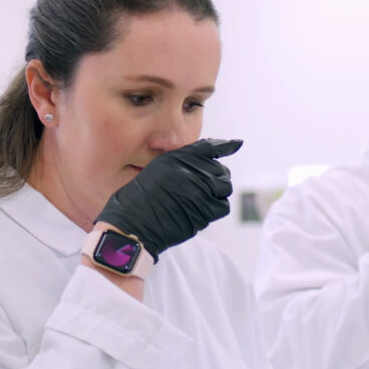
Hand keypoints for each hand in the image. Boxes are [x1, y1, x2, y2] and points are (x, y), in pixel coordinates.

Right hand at [94, 138, 241, 257]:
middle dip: (215, 178)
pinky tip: (202, 210)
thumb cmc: (138, 199)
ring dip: (217, 193)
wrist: (132, 223)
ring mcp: (200, 190)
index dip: (225, 146)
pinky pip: (222, 206)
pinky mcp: (204, 210)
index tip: (236, 144)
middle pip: (221, 170)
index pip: (209, 147)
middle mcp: (191, 171)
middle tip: (202, 189)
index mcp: (178, 157)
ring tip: (201, 200)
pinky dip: (216, 208)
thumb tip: (204, 163)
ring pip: (224, 188)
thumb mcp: (156, 170)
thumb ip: (180, 164)